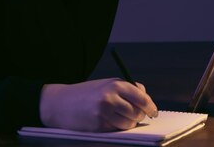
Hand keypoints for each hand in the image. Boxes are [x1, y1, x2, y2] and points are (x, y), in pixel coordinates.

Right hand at [39, 78, 158, 131]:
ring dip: (129, 123)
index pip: (142, 98)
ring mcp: (103, 114)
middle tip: (137, 115)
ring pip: (128, 124)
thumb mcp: (108, 83)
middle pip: (137, 113)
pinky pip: (116, 130)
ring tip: (121, 117)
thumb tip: (147, 100)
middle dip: (139, 116)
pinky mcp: (98, 127)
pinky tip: (109, 121)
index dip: (151, 107)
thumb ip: (129, 89)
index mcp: (116, 85)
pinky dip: (117, 127)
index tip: (153, 112)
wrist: (60, 103)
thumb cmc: (88, 92)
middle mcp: (110, 99)